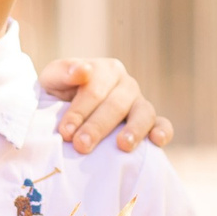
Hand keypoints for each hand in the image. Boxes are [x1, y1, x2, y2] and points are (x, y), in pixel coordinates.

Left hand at [41, 57, 171, 154]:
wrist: (64, 111)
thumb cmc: (59, 95)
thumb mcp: (53, 80)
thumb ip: (64, 72)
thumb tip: (83, 71)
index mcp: (105, 70)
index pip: (94, 89)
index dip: (79, 110)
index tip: (65, 131)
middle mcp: (126, 84)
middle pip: (115, 105)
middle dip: (97, 126)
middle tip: (81, 145)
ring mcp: (140, 103)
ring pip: (143, 113)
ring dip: (134, 129)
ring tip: (123, 145)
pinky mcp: (150, 122)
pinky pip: (162, 124)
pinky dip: (163, 131)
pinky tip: (157, 141)